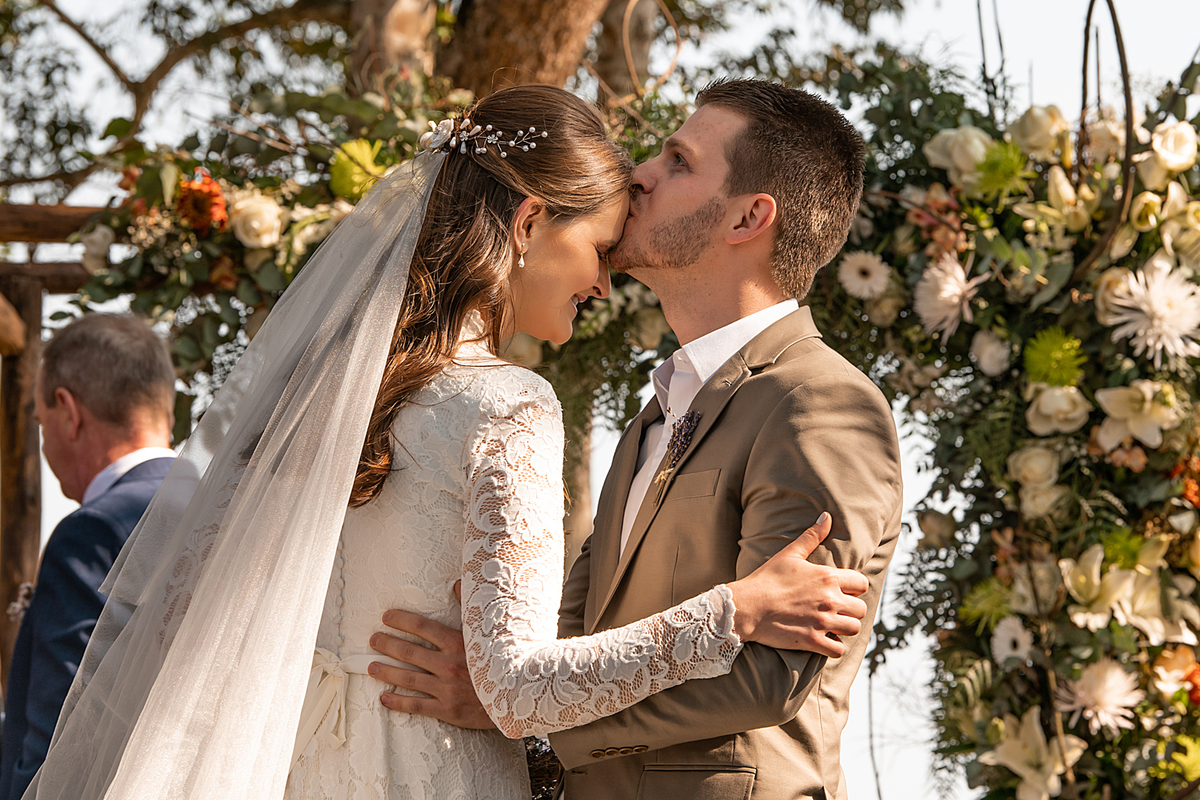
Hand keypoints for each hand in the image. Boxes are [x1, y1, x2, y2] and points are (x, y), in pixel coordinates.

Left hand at [369, 583, 495, 729]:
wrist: (520, 696)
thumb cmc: (505, 661)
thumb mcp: (493, 632)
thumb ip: (472, 607)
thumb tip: (459, 583)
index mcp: (459, 643)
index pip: (424, 628)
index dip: (403, 621)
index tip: (387, 617)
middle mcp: (449, 664)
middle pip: (411, 652)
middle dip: (389, 644)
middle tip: (373, 639)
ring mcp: (447, 688)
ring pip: (409, 678)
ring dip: (387, 671)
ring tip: (371, 666)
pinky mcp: (447, 710)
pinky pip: (417, 705)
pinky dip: (398, 701)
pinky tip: (384, 697)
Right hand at [728, 512, 869, 657]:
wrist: (747, 606)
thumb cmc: (767, 579)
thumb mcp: (789, 554)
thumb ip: (812, 536)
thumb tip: (827, 516)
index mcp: (828, 577)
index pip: (862, 584)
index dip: (854, 589)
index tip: (842, 592)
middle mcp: (830, 600)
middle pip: (861, 609)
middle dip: (850, 610)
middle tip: (835, 610)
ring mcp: (823, 622)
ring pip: (853, 629)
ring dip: (844, 628)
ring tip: (832, 626)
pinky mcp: (813, 641)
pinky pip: (838, 650)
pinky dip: (834, 647)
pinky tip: (824, 640)